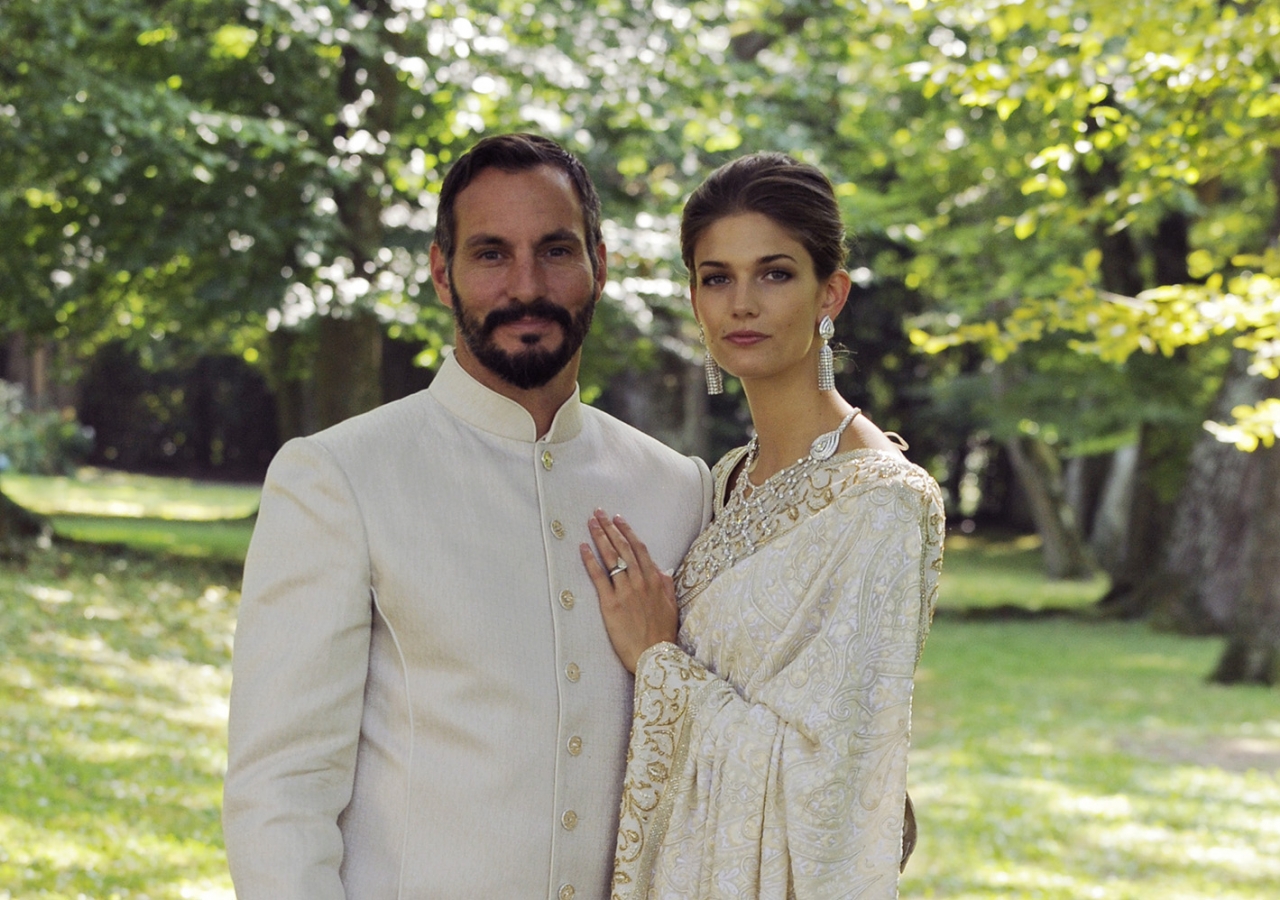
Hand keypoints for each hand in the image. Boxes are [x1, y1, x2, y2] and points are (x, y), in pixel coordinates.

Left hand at [580, 509, 678, 673]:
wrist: (654, 655)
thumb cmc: (663, 634)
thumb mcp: (671, 606)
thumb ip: (666, 586)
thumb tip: (663, 570)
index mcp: (655, 581)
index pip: (639, 549)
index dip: (627, 532)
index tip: (619, 519)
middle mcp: (640, 581)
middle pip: (623, 548)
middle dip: (610, 528)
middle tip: (599, 513)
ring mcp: (625, 591)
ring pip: (611, 558)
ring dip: (600, 537)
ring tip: (591, 523)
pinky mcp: (611, 604)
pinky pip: (598, 577)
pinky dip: (590, 561)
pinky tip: (583, 547)